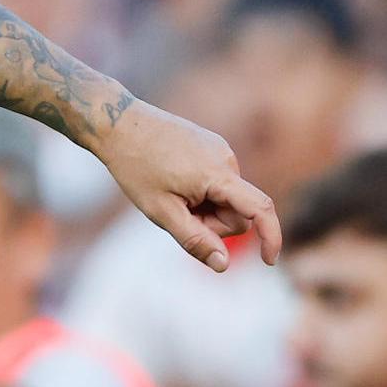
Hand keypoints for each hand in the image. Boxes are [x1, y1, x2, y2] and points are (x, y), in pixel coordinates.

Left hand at [98, 100, 281, 271]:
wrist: (116, 122)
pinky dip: (201, 191)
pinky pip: (216, 181)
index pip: (261, 209)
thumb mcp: (160, 210)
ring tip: (169, 192)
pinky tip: (172, 180)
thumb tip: (223, 265)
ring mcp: (219, 148)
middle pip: (236, 211)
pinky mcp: (210, 144)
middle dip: (212, 223)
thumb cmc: (134, 166)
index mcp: (217, 173)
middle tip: (175, 213)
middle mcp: (226, 157)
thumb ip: (193, 239)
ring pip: (225, 198)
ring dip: (204, 207)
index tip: (268, 262)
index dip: (271, 238)